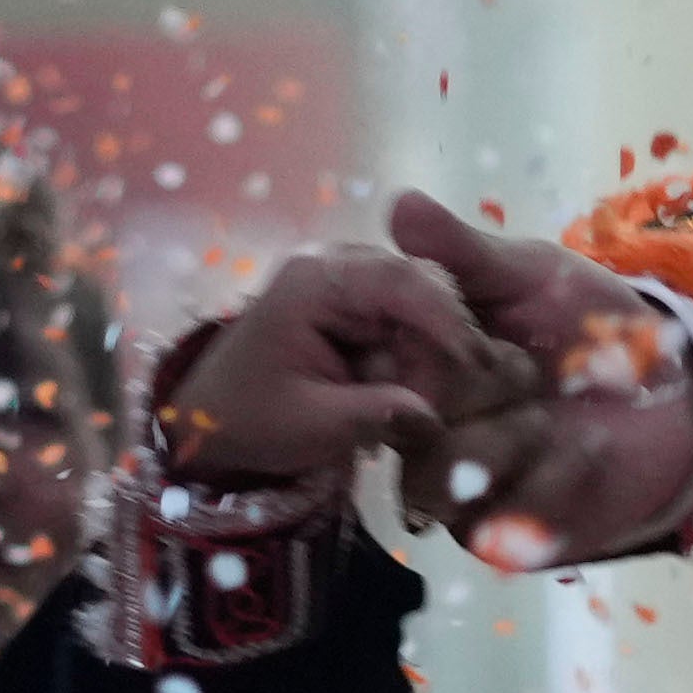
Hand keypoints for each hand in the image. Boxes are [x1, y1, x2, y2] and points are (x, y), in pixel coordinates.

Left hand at [166, 240, 528, 500]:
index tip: (478, 363)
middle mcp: (339, 266)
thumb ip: (374, 415)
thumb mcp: (311, 427)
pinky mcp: (362, 310)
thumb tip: (434, 416)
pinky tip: (408, 398)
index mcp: (315, 280)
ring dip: (429, 360)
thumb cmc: (251, 422)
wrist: (213, 426)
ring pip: (425, 309)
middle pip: (422, 286)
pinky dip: (418, 365)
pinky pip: (412, 327)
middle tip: (438, 402)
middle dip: (440, 345)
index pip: (398, 280)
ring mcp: (352, 285)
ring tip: (412, 408)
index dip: (446, 318)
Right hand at [369, 191, 692, 567]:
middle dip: (470, 395)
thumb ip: (465, 253)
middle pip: (402, 430)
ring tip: (554, 415)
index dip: (423, 346)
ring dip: (502, 444)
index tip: (479, 330)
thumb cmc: (592, 327)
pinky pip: (502, 521)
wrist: (676, 394)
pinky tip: (593, 449)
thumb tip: (398, 203)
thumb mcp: (532, 276)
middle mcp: (427, 435)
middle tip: (528, 370)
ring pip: (435, 485)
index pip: (381, 366)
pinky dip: (553, 478)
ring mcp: (463, 493)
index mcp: (418, 369)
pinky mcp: (509, 538)